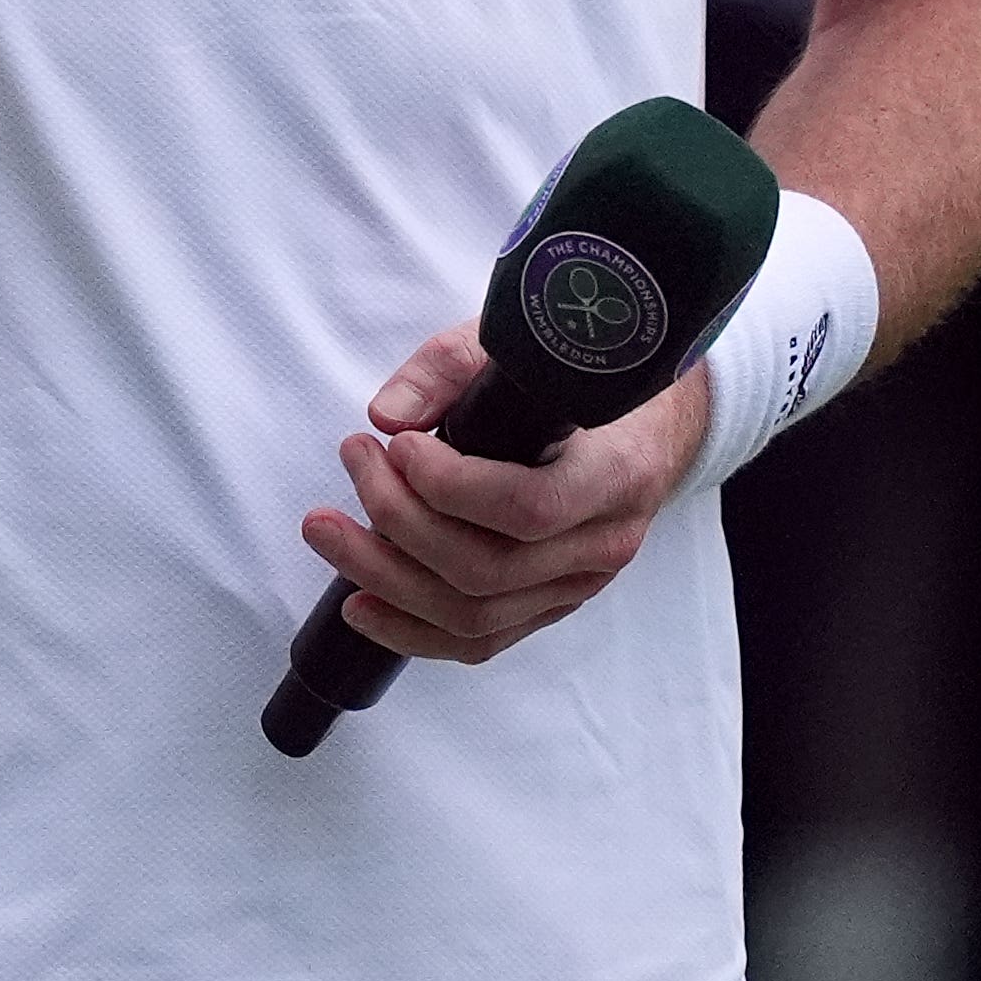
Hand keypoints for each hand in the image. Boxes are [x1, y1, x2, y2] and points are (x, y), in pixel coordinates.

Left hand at [298, 322, 702, 665]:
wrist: (653, 423)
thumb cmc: (585, 377)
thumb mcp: (527, 341)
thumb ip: (451, 368)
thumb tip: (386, 415)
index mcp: (615, 473)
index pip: (528, 506)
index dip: (448, 485)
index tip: (397, 443)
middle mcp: (603, 543)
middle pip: (486, 567)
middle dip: (396, 520)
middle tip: (352, 458)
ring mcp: (578, 585)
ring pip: (474, 614)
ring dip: (386, 576)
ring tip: (327, 529)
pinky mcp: (550, 606)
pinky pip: (480, 640)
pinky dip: (412, 630)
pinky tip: (360, 603)